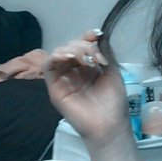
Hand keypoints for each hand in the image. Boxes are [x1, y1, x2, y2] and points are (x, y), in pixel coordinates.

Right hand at [43, 29, 129, 143]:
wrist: (110, 125)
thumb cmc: (113, 103)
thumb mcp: (113, 72)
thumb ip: (104, 53)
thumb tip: (98, 35)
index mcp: (88, 67)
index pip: (82, 45)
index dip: (87, 37)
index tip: (97, 35)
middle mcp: (74, 71)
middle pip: (71, 46)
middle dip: (84, 45)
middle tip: (96, 58)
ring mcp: (64, 79)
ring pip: (58, 53)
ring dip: (72, 49)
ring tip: (85, 59)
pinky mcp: (54, 88)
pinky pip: (48, 66)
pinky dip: (56, 56)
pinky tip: (69, 57)